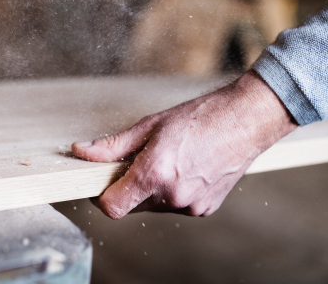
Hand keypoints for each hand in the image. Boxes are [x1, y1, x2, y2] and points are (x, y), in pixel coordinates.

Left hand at [72, 71, 297, 218]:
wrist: (245, 121)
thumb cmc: (199, 118)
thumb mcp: (149, 126)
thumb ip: (112, 145)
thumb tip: (82, 151)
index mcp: (154, 174)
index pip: (112, 207)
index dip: (101, 196)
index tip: (102, 182)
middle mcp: (172, 196)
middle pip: (132, 205)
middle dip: (129, 186)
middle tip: (140, 159)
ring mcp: (190, 206)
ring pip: (154, 206)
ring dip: (152, 189)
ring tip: (169, 159)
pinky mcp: (204, 209)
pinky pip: (176, 206)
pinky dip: (173, 192)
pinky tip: (186, 168)